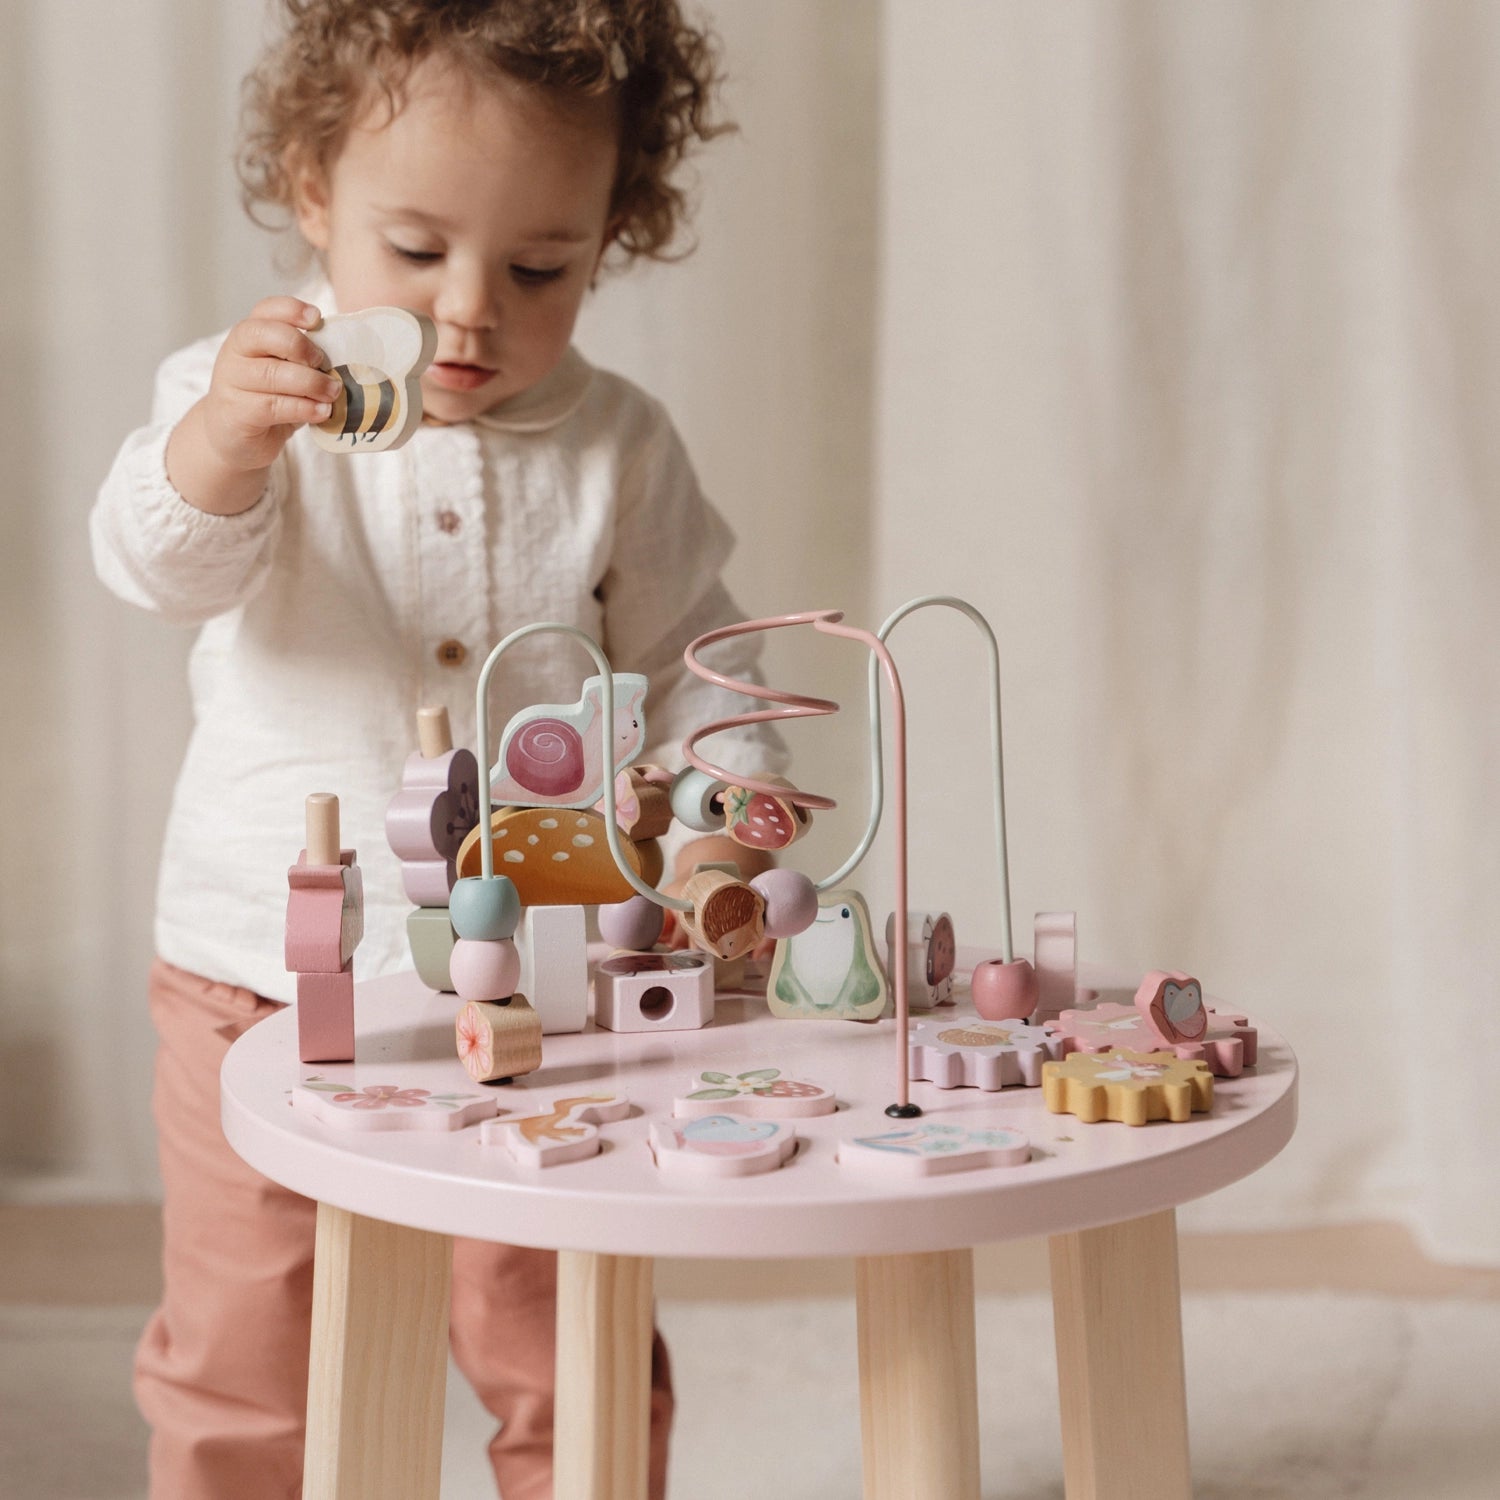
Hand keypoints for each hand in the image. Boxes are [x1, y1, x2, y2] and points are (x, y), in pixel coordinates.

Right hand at [200, 298, 341, 470]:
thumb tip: (345, 359)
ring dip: (311, 383)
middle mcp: (235, 353)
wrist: (234, 438)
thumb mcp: (285, 373)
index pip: (266, 310)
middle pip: (265, 335)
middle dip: (301, 346)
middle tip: (324, 363)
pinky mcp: (238, 412)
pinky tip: (322, 412)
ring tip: (333, 392)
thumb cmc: (267, 400)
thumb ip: (304, 361)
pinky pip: (274, 406)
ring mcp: (232, 382)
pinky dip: (304, 408)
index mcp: (249, 335)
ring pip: (273, 374)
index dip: (292, 310)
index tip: (317, 319)